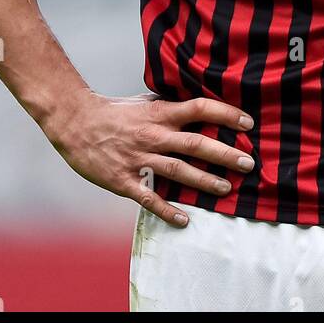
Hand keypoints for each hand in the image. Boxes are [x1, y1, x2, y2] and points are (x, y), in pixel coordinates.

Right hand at [44, 91, 255, 226]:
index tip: (248, 122)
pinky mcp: (124, 180)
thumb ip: (171, 106)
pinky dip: (167, 210)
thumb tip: (201, 106)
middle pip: (195, 143)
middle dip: (224, 154)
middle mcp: (153, 135)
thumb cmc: (114, 112)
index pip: (199, 109)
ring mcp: (139, 158)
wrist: (75, 122)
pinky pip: (149, 198)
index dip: (225, 114)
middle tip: (248, 163)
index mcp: (159, 113)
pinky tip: (185, 220)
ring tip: (226, 189)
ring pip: (177, 171)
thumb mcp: (145, 102)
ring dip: (204, 181)